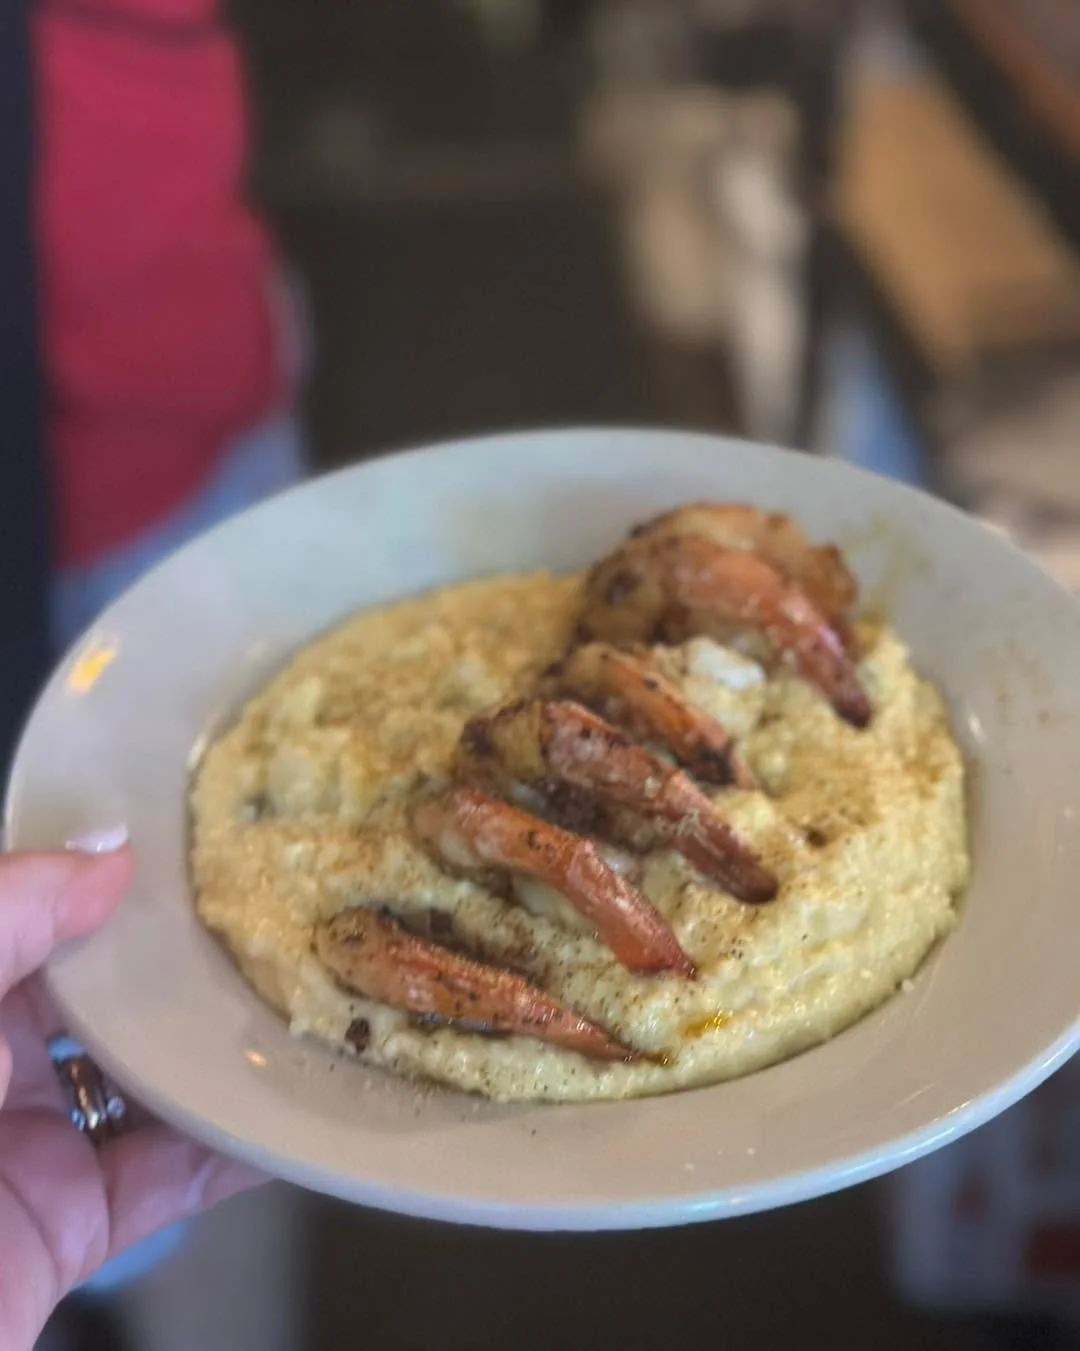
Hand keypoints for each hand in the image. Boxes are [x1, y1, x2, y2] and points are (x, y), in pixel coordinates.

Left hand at [0, 843, 262, 1349]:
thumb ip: (11, 915)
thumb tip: (109, 857)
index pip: (32, 923)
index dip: (103, 883)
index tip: (185, 845)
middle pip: (101, 1001)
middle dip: (177, 964)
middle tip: (262, 916)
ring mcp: (28, 1150)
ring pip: (144, 1086)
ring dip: (218, 1055)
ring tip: (296, 999)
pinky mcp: (69, 1228)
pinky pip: (167, 1179)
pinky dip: (232, 1152)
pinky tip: (288, 1113)